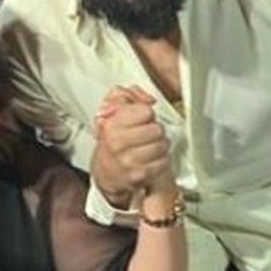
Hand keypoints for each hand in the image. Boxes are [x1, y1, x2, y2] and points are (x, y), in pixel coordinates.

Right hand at [92, 85, 170, 205]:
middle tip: (146, 135)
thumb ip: (127, 95)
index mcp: (111, 125)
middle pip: (157, 129)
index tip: (140, 120)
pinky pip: (164, 162)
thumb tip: (148, 99)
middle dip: (155, 131)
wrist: (107, 173)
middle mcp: (118, 143)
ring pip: (163, 145)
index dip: (146, 115)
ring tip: (149, 148)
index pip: (146, 111)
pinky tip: (151, 160)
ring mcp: (128, 161)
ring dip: (159, 146)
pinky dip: (161, 161)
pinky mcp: (139, 175)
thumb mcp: (112, 111)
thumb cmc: (113, 140)